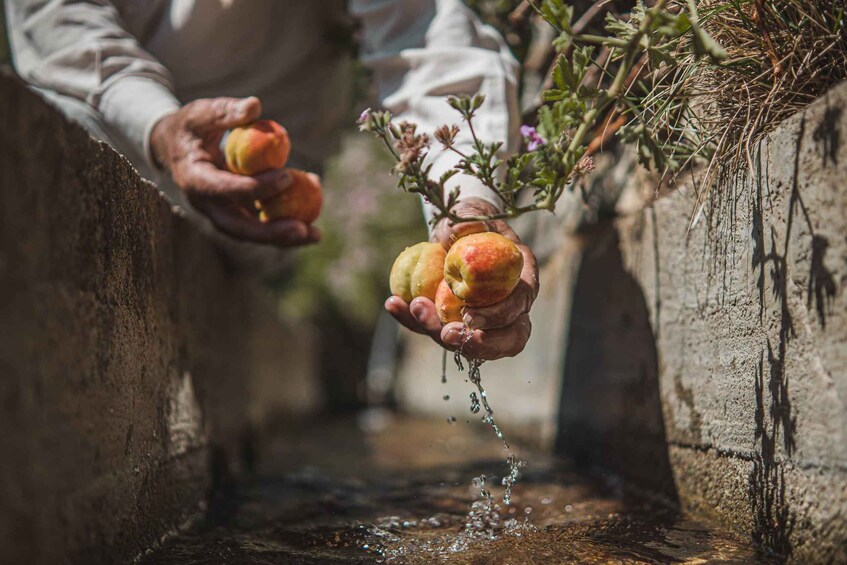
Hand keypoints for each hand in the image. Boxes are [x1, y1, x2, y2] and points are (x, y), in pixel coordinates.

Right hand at [151, 96, 319, 246]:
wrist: (177, 147)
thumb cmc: (192, 126)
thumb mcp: (202, 113)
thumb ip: (226, 111)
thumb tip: (255, 106)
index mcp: (195, 180)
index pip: (225, 190)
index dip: (256, 188)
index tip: (286, 176)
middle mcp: (207, 205)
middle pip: (239, 228)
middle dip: (272, 232)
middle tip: (303, 228)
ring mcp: (221, 214)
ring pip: (252, 234)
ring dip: (284, 238)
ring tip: (315, 235)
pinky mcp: (236, 215)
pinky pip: (261, 225)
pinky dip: (285, 222)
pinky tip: (312, 219)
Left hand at [385, 197, 537, 359]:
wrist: (454, 232)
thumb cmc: (470, 221)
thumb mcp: (471, 212)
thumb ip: (469, 217)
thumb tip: (461, 229)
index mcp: (522, 278)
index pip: (520, 304)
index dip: (499, 315)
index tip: (469, 315)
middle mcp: (511, 305)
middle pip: (507, 338)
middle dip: (479, 344)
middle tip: (447, 333)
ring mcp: (485, 321)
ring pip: (473, 344)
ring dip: (442, 335)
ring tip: (415, 309)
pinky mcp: (456, 325)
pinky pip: (438, 330)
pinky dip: (414, 321)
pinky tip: (394, 303)